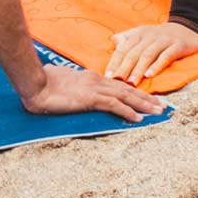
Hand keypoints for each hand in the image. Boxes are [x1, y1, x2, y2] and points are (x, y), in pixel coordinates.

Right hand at [21, 60, 162, 123]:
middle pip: (128, 89)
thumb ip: (72, 88)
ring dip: (144, 104)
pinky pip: (114, 105)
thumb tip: (73, 93)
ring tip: (158, 112)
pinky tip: (138, 119)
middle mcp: (97, 81)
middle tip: (162, 106)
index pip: (118, 85)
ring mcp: (95, 88)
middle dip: (147, 98)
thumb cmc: (43, 84)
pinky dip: (128, 111)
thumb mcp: (62, 84)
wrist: (34, 83)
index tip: (147, 98)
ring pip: (126, 96)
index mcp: (91, 78)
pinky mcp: (90, 98)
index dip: (134, 91)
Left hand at [106, 20, 197, 84]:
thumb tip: (114, 43)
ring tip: (131, 83)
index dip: (115, 62)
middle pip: (133, 53)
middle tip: (116, 81)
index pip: (123, 49)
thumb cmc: (161, 35)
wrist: (188, 27)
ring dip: (138, 70)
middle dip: (124, 68)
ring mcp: (163, 40)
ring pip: (147, 55)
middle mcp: (149, 36)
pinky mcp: (177, 46)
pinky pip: (165, 56)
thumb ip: (128, 38)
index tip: (107, 76)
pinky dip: (157, 66)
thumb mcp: (143, 33)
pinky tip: (150, 75)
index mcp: (139, 34)